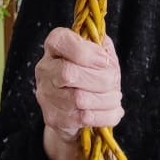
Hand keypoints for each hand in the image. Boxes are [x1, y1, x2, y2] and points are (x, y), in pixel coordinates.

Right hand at [36, 27, 122, 159]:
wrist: (78, 107)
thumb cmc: (92, 73)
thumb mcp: (100, 53)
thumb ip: (102, 47)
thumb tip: (103, 56)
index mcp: (54, 46)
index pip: (61, 42)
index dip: (86, 52)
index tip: (104, 61)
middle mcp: (44, 69)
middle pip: (68, 73)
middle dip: (101, 79)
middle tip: (114, 81)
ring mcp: (45, 95)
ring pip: (78, 99)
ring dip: (106, 99)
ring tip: (115, 97)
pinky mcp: (53, 117)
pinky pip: (84, 118)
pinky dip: (106, 115)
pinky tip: (113, 111)